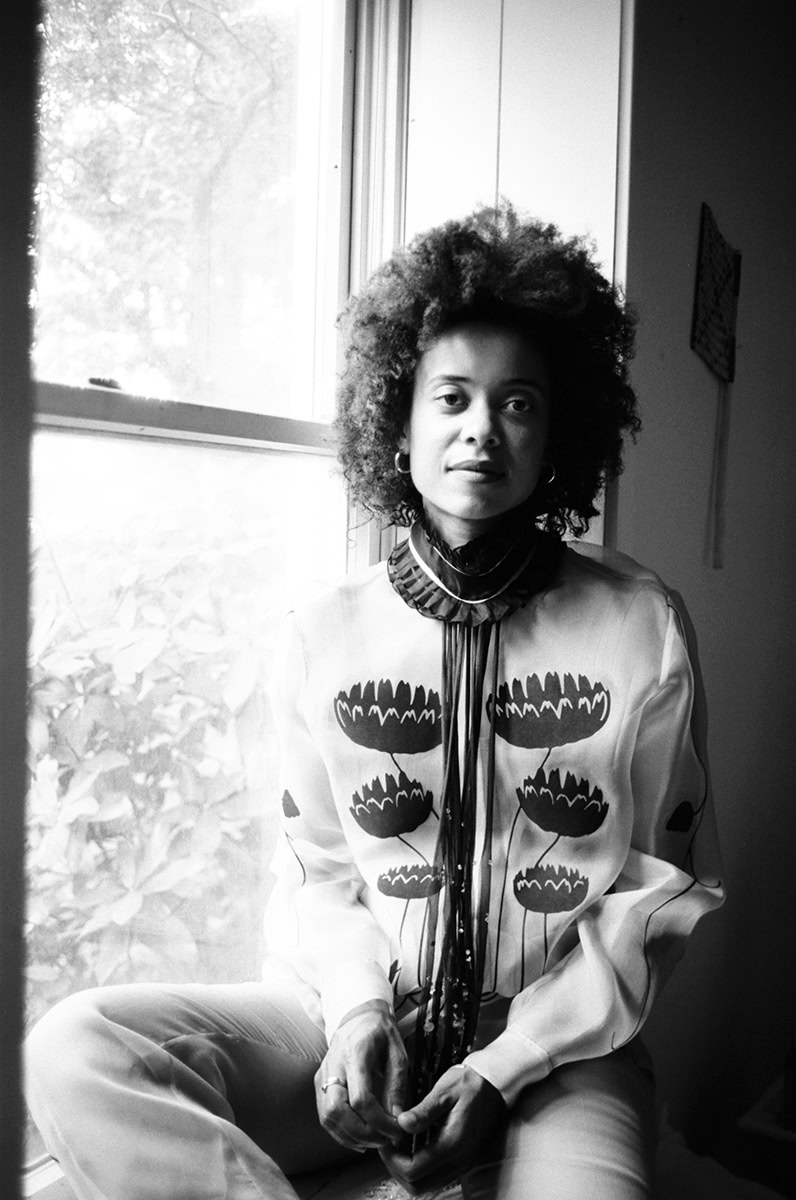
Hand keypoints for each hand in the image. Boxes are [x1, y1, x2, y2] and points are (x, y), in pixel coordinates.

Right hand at [315, 1000, 407, 1152]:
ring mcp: (323, 1074)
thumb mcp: (398, 1052)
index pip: (360, 1098)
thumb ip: (397, 1084)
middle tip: (385, 1140)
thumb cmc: (381, 1032)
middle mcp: (334, 1065)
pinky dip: (341, 1133)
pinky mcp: (319, 1083)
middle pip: (337, 1110)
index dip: (378, 1121)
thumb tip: (397, 1117)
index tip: (396, 1130)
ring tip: (375, 1141)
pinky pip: (325, 1115)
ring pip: (327, 1116)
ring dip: (351, 1137)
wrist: (357, 1016)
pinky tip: (360, 1138)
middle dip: (362, 1133)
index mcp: (355, 1053)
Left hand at [380, 1064, 505, 1193]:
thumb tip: (401, 1124)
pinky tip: (414, 1145)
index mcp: (452, 1144)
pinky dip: (419, 1168)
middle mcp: (458, 1161)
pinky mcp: (462, 1161)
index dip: (392, 1159)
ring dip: (407, 1170)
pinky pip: (435, 1177)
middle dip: (396, 1169)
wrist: (496, 1085)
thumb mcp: (445, 1091)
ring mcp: (462, 1164)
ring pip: (426, 1185)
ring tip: (399, 1144)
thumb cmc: (470, 1084)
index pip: (413, 1170)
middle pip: (417, 1186)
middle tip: (389, 1144)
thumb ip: (423, 1111)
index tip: (386, 1139)